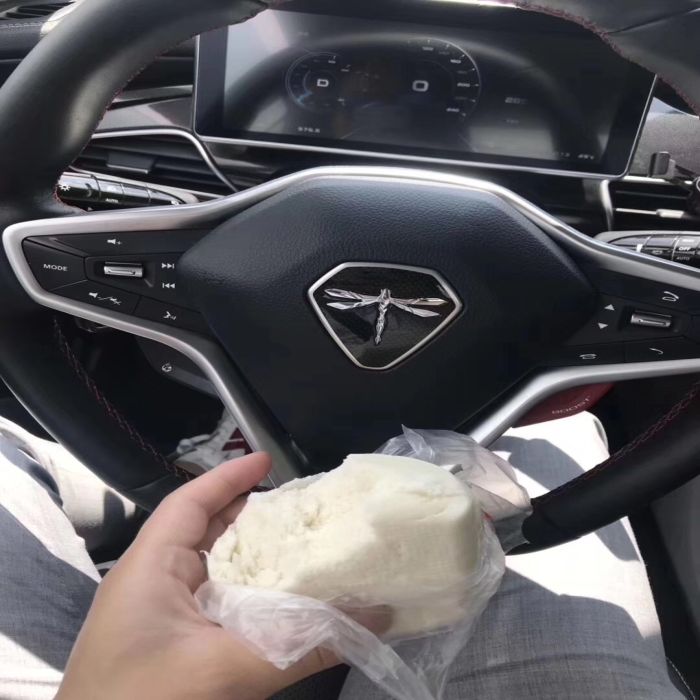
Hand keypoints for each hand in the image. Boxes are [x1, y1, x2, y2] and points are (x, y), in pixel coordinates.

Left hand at [56, 454, 362, 699]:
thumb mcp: (225, 671)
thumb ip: (302, 645)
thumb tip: (375, 617)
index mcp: (149, 568)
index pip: (189, 503)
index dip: (228, 477)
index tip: (268, 460)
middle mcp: (151, 583)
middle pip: (202, 530)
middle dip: (248, 513)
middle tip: (297, 507)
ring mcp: (158, 617)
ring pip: (209, 569)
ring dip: (249, 556)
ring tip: (295, 545)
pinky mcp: (169, 646)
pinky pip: (212, 604)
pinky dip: (244, 594)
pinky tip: (276, 602)